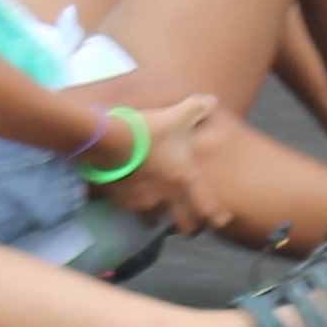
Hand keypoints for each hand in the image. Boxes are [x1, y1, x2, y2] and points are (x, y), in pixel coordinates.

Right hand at [103, 92, 231, 235]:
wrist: (106, 139)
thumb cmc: (146, 129)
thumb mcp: (175, 115)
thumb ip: (196, 108)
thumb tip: (211, 99)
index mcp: (184, 180)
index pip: (208, 209)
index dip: (217, 217)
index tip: (220, 220)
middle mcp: (166, 198)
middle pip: (184, 226)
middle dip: (187, 225)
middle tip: (187, 221)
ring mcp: (142, 203)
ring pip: (154, 221)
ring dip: (156, 216)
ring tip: (154, 206)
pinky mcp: (120, 202)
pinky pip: (129, 210)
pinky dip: (131, 205)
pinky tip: (127, 195)